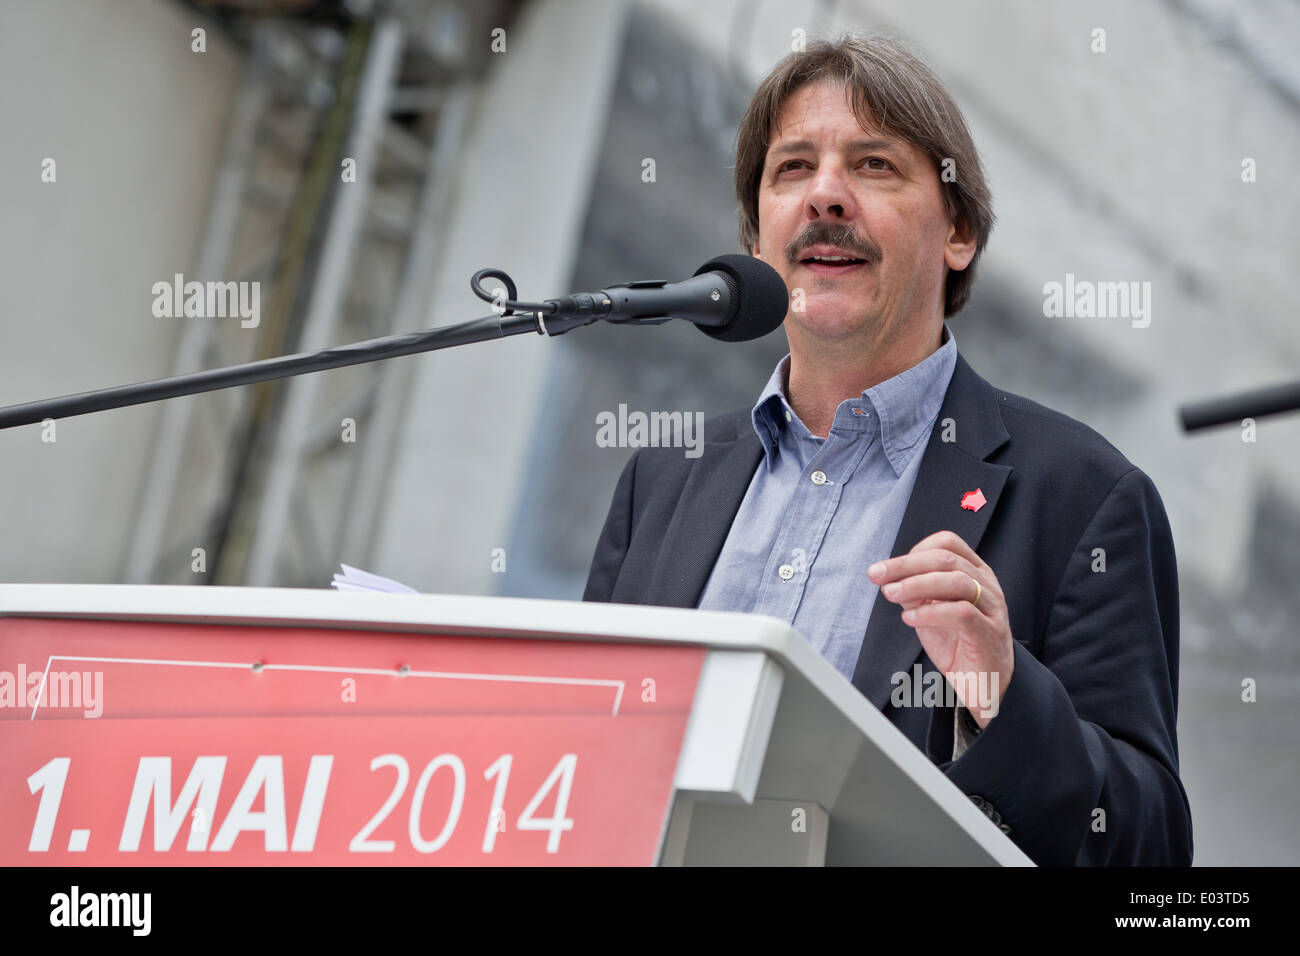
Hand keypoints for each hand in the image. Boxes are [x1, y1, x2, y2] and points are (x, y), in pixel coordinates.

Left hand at [868, 531, 1012, 727]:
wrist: (985, 683)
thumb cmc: (959, 643)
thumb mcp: (932, 611)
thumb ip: (915, 593)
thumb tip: (888, 579)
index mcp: (974, 572)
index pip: (947, 543)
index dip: (915, 551)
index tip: (889, 568)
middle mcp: (986, 584)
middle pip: (946, 559)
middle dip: (905, 565)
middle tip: (877, 575)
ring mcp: (991, 608)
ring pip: (956, 581)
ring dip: (916, 585)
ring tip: (891, 594)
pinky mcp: (989, 633)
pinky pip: (961, 613)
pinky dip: (931, 612)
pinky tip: (910, 618)